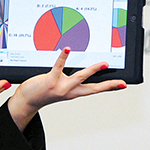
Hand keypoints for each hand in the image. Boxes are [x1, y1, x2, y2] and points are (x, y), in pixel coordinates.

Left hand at [7, 48, 126, 130]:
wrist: (27, 100)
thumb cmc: (43, 91)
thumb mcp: (62, 87)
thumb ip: (72, 80)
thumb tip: (81, 72)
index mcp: (74, 92)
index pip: (95, 89)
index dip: (110, 87)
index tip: (123, 85)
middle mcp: (69, 91)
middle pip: (92, 88)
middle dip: (108, 85)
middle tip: (120, 82)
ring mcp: (60, 87)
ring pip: (79, 78)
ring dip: (92, 71)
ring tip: (102, 64)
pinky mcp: (50, 81)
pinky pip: (58, 68)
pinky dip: (62, 58)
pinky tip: (67, 49)